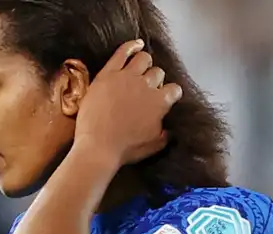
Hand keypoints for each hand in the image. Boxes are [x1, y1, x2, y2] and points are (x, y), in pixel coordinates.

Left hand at [73, 40, 182, 167]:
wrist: (98, 147)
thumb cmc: (124, 149)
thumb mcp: (153, 145)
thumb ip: (165, 134)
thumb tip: (169, 130)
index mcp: (160, 102)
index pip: (174, 89)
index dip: (170, 93)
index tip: (165, 96)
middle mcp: (147, 86)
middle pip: (157, 73)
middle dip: (155, 79)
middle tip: (147, 87)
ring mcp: (127, 77)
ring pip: (143, 59)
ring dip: (144, 63)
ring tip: (141, 67)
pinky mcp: (108, 75)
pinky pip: (122, 52)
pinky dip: (131, 46)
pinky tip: (136, 44)